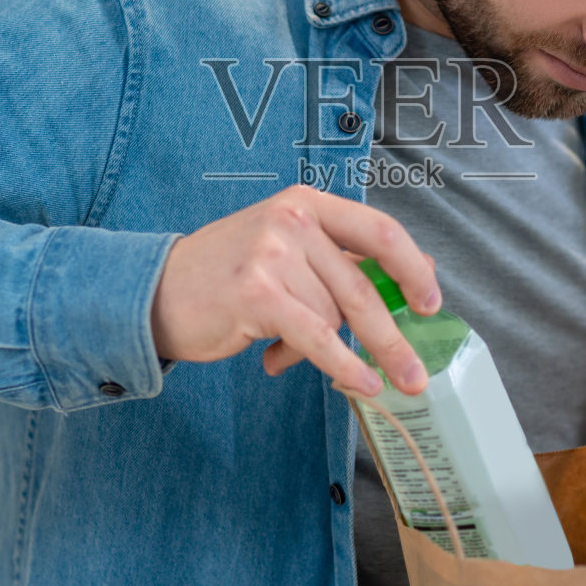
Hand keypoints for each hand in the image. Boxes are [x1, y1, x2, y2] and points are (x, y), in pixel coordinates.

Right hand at [150, 184, 440, 398]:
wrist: (156, 291)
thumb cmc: (227, 275)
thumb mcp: (287, 249)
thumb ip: (342, 259)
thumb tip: (418, 275)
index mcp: (306, 202)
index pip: (379, 230)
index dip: (412, 268)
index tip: (430, 303)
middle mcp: (293, 219)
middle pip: (364, 286)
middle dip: (394, 337)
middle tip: (416, 375)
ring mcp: (273, 253)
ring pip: (334, 316)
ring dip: (324, 348)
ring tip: (285, 350)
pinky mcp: (257, 293)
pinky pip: (317, 338)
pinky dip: (343, 365)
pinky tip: (361, 383)